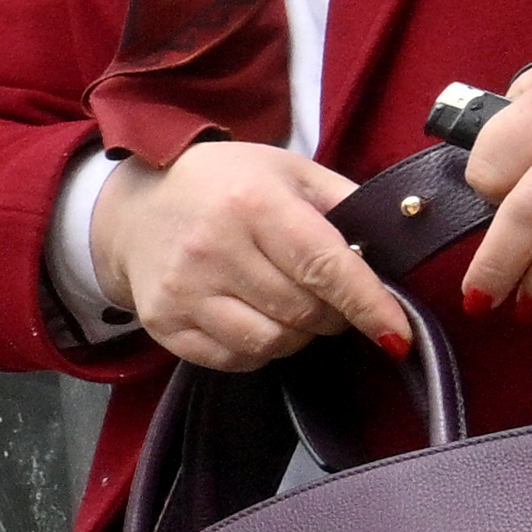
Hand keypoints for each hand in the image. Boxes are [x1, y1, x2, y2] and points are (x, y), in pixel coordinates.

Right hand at [85, 137, 400, 373]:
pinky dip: (258, 349)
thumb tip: (395, 246)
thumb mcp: (288, 172)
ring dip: (296, 335)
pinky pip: (235, 359)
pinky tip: (254, 318)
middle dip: (331, 314)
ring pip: (271, 343)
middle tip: (328, 297)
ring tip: (288, 306)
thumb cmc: (224, 185)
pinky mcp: (165, 323)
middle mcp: (213, 248)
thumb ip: (344, 203)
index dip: (367, 305)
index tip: (397, 334)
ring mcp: (184, 290)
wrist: (135, 208)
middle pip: (303, 311)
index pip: (324, 267)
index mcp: (253, 203)